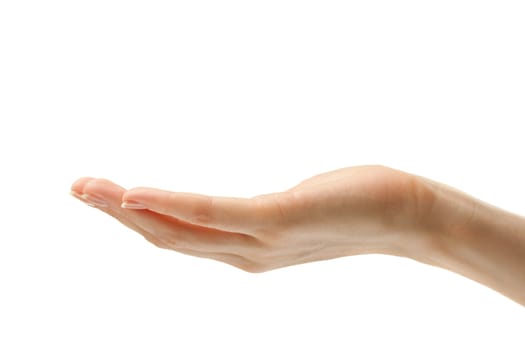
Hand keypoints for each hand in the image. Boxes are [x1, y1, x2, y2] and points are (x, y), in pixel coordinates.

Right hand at [70, 165, 433, 271]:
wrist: (407, 214)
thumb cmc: (350, 205)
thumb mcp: (290, 210)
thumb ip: (256, 213)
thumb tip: (238, 206)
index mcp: (245, 249)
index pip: (177, 238)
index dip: (133, 220)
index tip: (101, 195)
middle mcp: (245, 253)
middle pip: (167, 237)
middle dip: (116, 215)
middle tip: (77, 188)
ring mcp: (261, 241)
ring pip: (180, 230)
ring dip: (128, 209)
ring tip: (88, 188)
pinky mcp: (280, 220)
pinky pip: (217, 213)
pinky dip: (173, 204)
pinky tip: (137, 192)